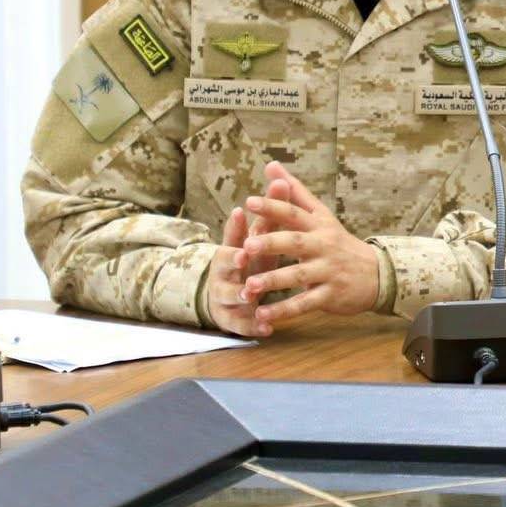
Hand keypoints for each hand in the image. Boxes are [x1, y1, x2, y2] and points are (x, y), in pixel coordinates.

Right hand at [203, 205, 267, 338]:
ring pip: (230, 295)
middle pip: (224, 264)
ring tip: (251, 296)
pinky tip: (267, 328)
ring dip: (241, 294)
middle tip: (243, 256)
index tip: (239, 212)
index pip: (232, 233)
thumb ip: (270, 214)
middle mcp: (224, 271)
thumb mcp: (259, 240)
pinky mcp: (232, 319)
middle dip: (233, 260)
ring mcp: (226, 295)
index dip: (235, 225)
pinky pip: (241, 324)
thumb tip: (281, 178)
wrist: (228, 299)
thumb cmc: (249, 262)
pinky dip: (253, 326)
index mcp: (232, 249)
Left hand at [234, 161, 380, 333]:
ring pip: (298, 276)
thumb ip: (295, 192)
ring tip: (248, 286)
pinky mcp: (330, 295)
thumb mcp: (321, 215)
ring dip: (273, 282)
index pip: (295, 213)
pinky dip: (284, 311)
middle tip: (247, 246)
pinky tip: (262, 316)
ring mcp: (328, 271)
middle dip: (272, 244)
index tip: (250, 202)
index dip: (274, 207)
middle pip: (296, 242)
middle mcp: (323, 246)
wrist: (376, 274)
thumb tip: (271, 166)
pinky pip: (305, 304)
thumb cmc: (339, 242)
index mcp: (318, 225)